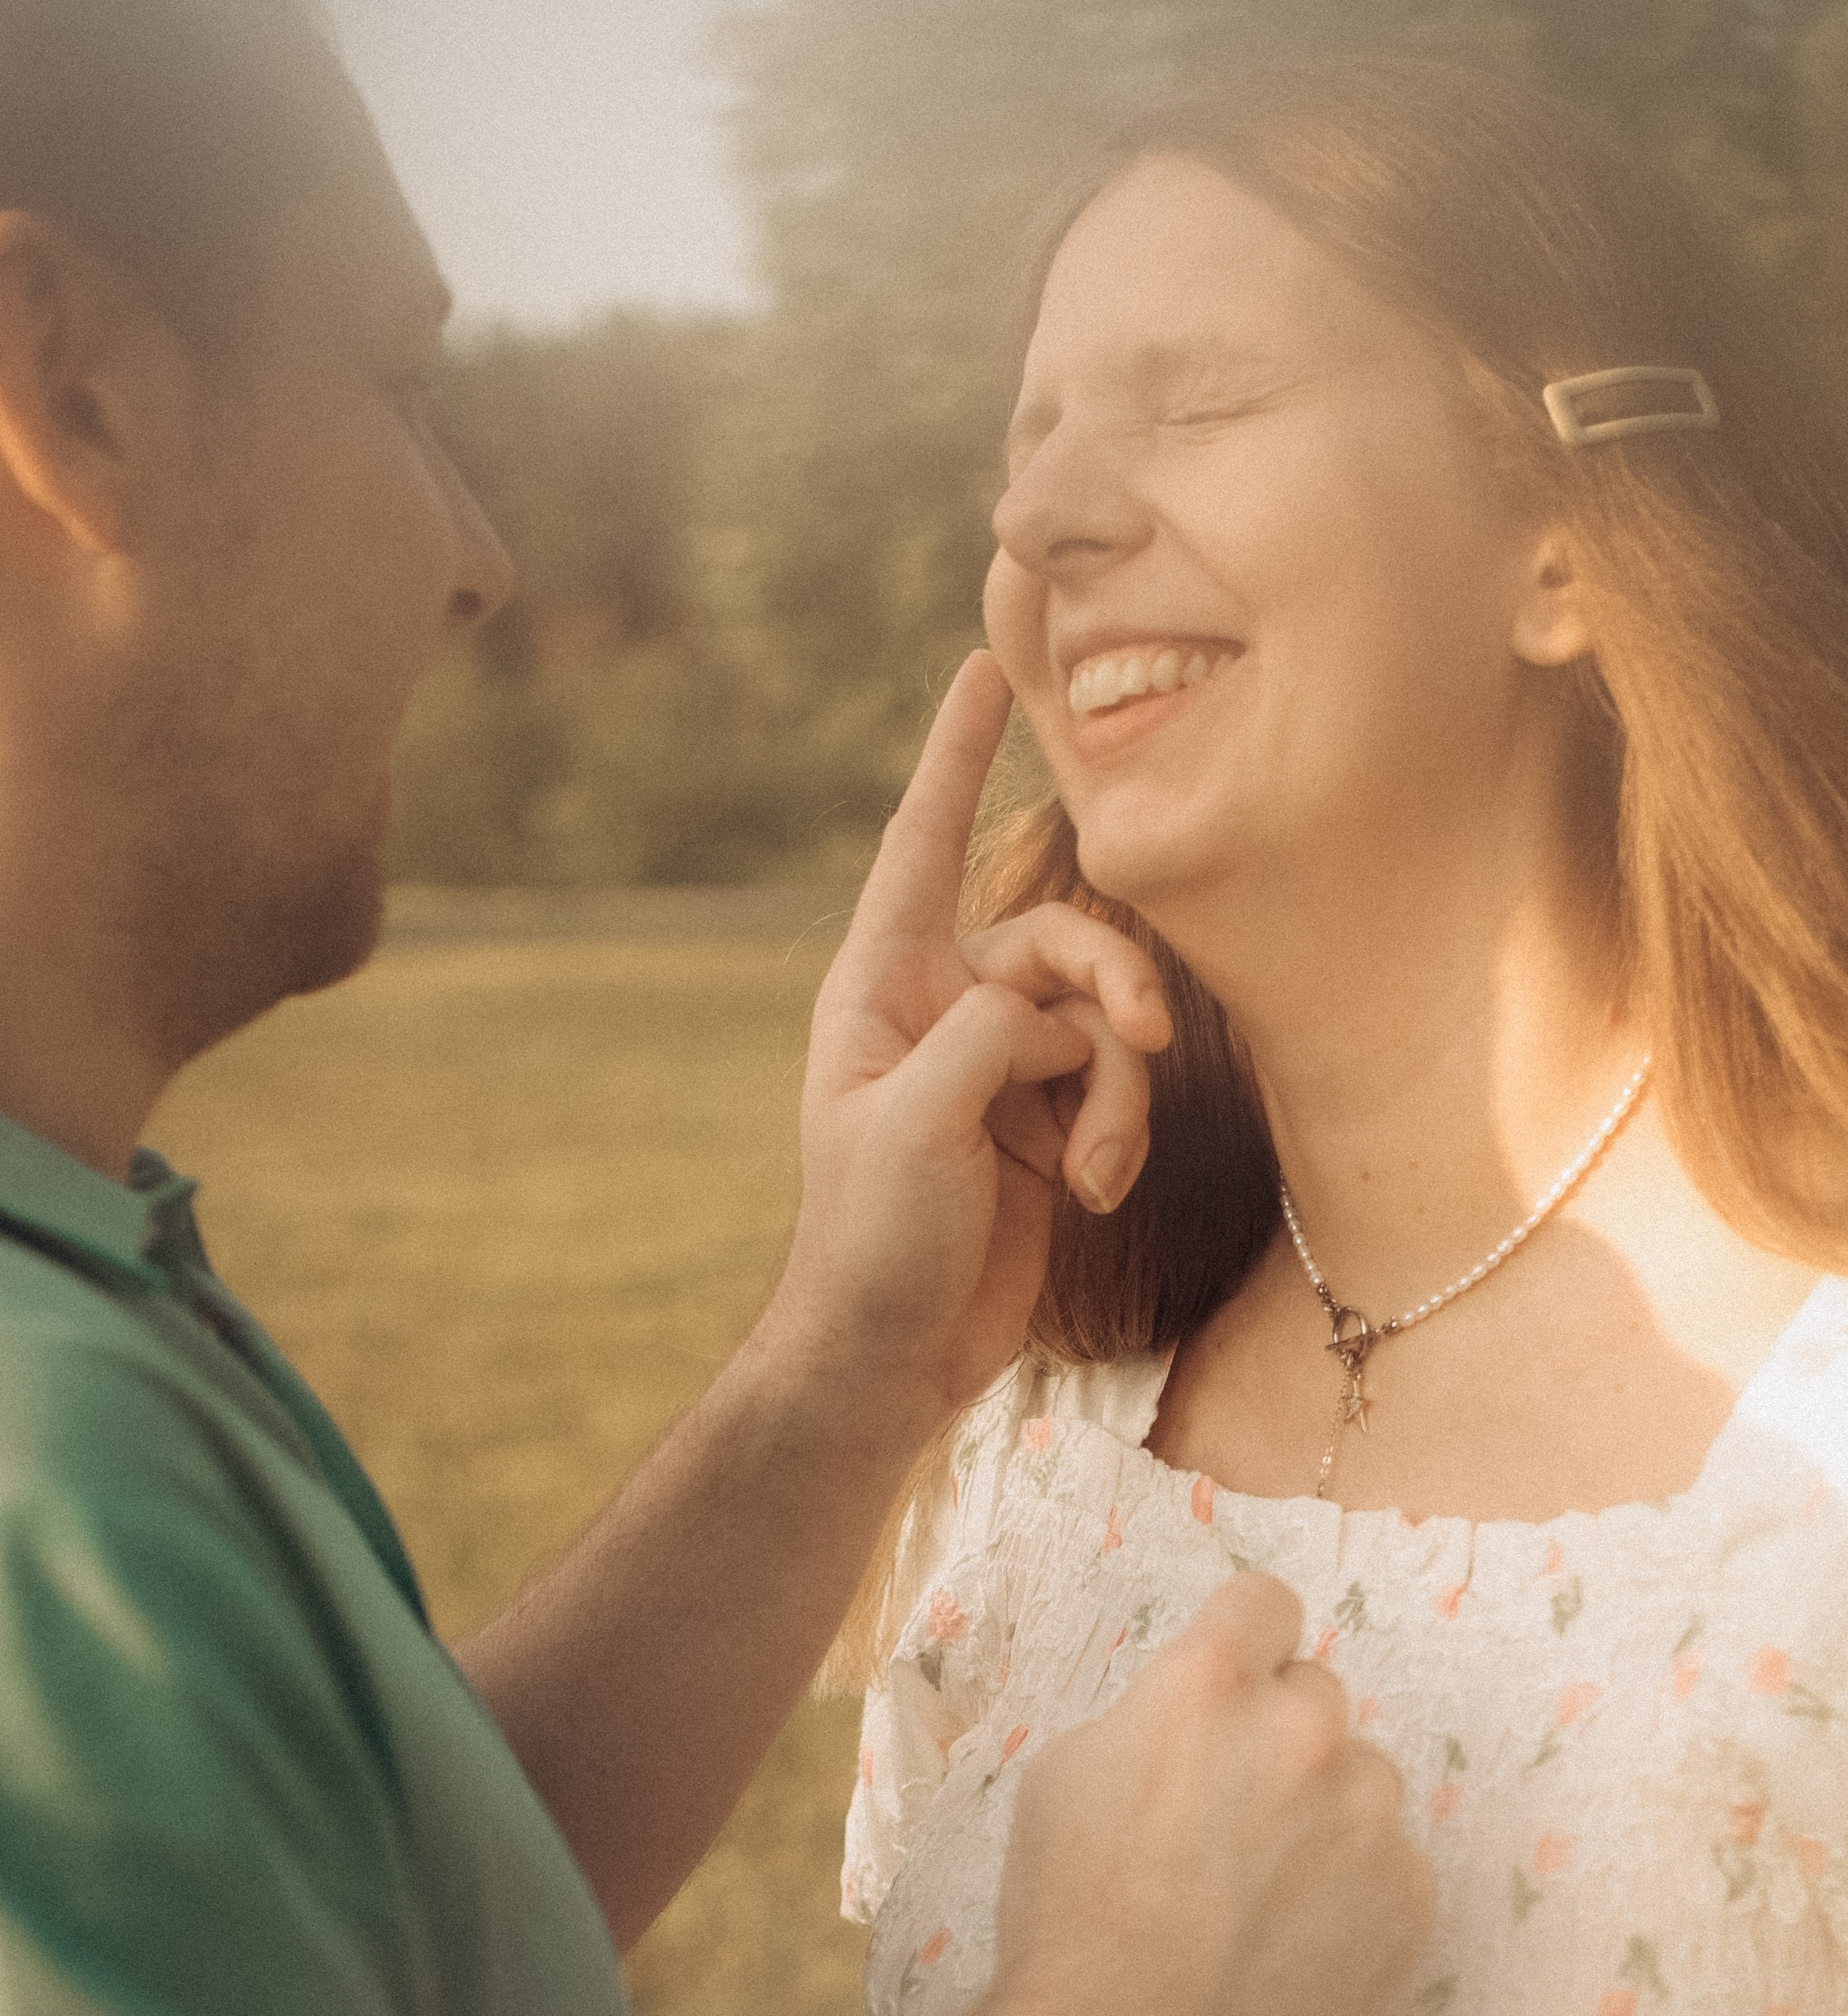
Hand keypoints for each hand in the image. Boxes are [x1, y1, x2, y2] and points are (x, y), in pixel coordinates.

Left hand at [768, 650, 1171, 1422]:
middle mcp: (944, 1007)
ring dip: (1116, 1093)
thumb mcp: (912, 1121)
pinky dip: (1119, 1133)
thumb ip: (989, 1033)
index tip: (986, 664)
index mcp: (881, 985)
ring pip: (1104, 1023)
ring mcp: (1003, 1066)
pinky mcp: (1052, 1122)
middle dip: (1111, 984)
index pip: (922, 843)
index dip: (955, 753)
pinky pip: (1117, 1088)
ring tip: (1094, 1169)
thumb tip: (1060, 1012)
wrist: (894, 1351)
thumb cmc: (871, 1237)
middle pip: (1057, 939)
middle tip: (1144, 1040)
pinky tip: (1096, 1193)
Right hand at [994, 1574, 1434, 2015]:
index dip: (1245, 1638)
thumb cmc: (1070, 1918)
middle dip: (1278, 1736)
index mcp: (1208, 1684)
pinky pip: (1392, 1868)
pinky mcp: (1411, 1900)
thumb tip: (1192, 1719)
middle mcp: (1303, 1732)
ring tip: (1263, 1896)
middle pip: (1316, 1693)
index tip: (1238, 1677)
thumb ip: (1148, 1718)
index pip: (1263, 1602)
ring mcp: (1368, 1818)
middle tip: (1231, 1813)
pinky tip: (1294, 1945)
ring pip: (1362, 1783)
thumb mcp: (1066, 1775)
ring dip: (1325, 1814)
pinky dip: (1354, 1894)